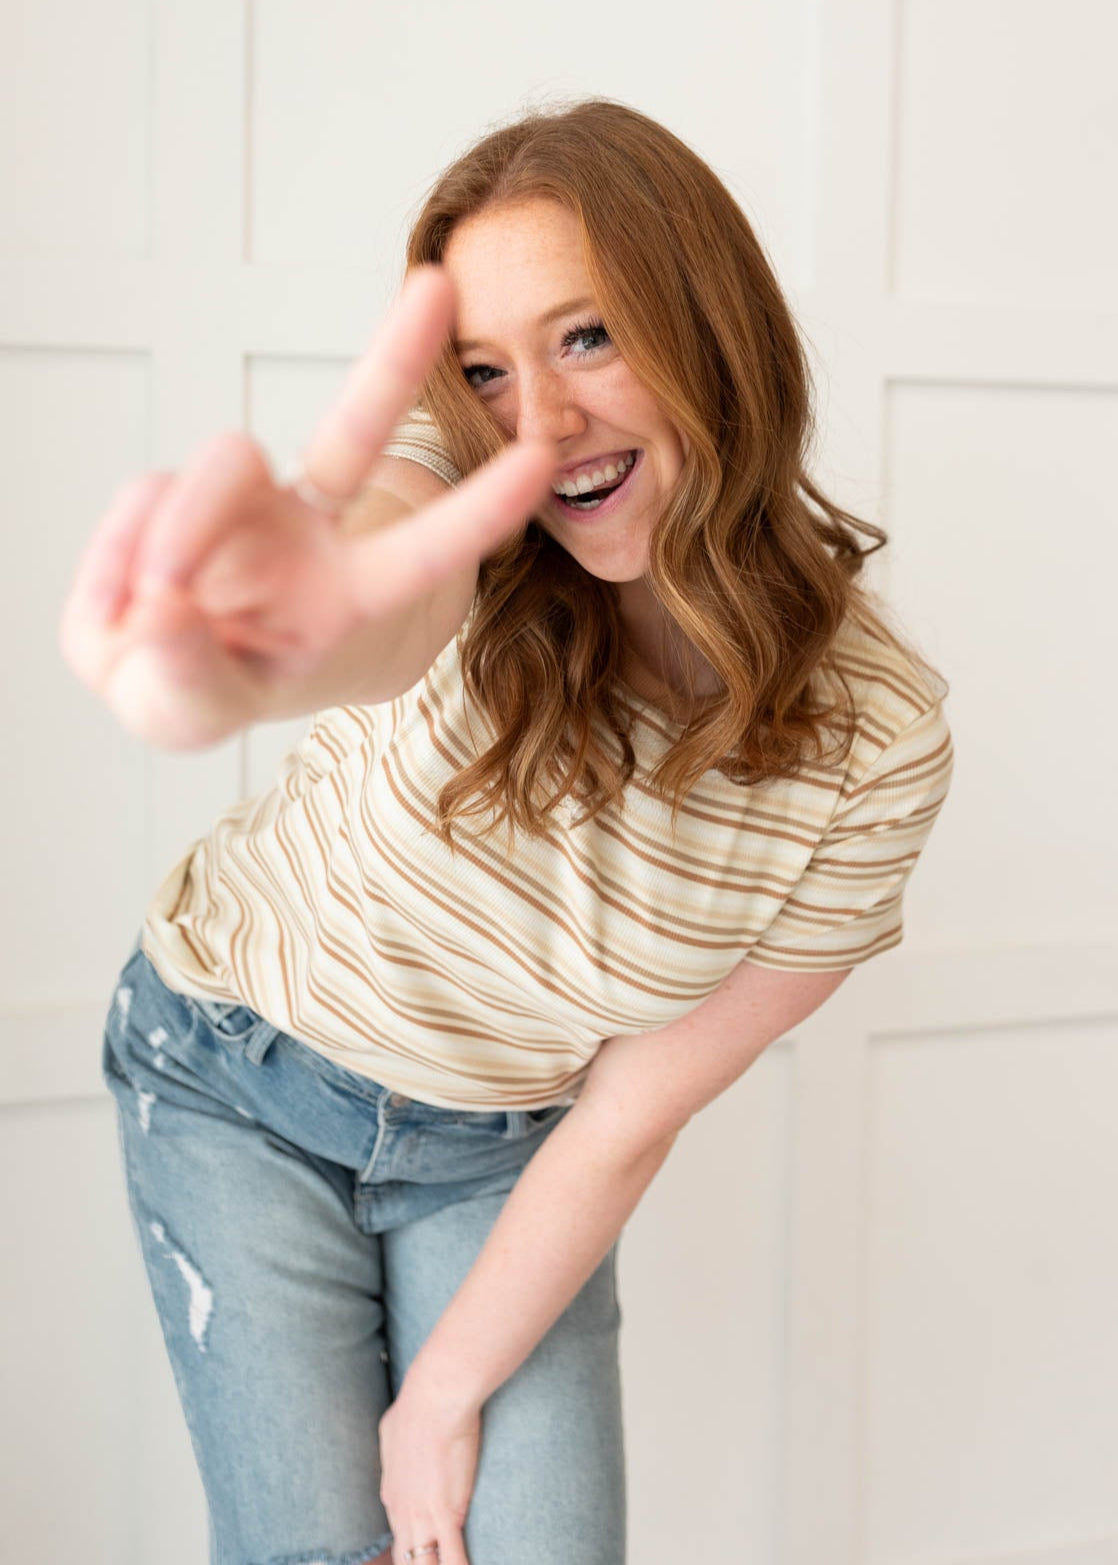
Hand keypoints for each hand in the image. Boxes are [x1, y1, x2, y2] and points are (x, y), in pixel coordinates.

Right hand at [58, 266, 555, 749]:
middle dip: (398, 357)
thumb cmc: (200, 689)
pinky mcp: (181, 485)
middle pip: (355, 430)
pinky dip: (118, 556)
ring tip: (152, 611)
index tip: (542, 463)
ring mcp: (247, 502)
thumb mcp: (194, 712)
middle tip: (439, 286)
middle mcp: (309, 532)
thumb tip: (169, 606)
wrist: (146, 665)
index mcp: (346, 595)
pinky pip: (149, 493)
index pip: (422, 550)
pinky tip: (121, 605)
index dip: (477, 510)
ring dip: (178, 535)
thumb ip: (191, 678)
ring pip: (222, 462)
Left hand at [378, 1382, 481, 1564]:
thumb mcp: (392, 1429)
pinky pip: (453, 1558)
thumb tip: (398, 1442)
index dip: (415, 1548)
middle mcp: (402, 1512)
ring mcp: (421, 1516)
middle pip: (407, 1559)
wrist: (434, 1398)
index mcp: (392, 1494)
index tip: (427, 1551)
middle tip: (432, 1562)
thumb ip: (395, 1447)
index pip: (400, 1536)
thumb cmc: (417, 1404)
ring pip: (424, 1564)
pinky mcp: (446, 1514)